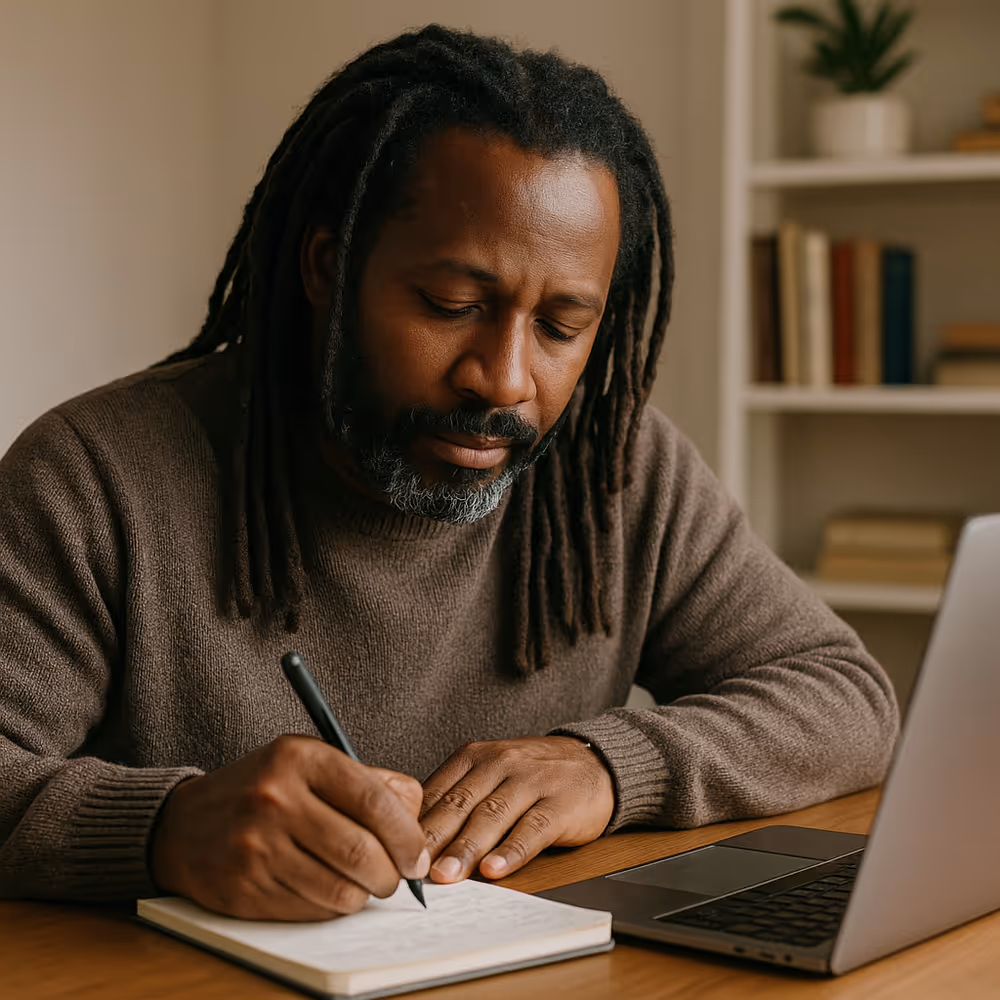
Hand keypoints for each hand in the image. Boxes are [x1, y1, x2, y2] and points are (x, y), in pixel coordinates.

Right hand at [149, 735, 429, 919]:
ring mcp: (256, 846)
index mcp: (299, 758)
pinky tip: (327, 889)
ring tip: (363, 883)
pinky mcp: (244, 888)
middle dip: (392, 874)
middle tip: (397, 876)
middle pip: (361, 852)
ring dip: (364, 895)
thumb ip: (367, 781)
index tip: (417, 854)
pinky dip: (332, 907)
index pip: (373, 800)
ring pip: (340, 890)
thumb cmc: (263, 790)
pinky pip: (312, 911)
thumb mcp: (310, 762)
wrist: (182, 824)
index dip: (407, 834)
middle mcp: (276, 799)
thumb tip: (416, 818)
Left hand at [420, 736, 614, 883]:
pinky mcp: (560, 804)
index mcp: (475, 756)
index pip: (438, 791)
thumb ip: (458, 796)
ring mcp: (531, 781)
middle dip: (433, 838)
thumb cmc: (533, 774)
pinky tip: (495, 870)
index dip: (415, 823)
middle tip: (410, 866)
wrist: (594, 761)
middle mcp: (500, 763)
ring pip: (492, 816)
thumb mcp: (491, 771)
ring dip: (466, 849)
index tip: (393, 850)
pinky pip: (532, 829)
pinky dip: (511, 851)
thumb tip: (412, 835)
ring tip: (446, 875)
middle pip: (460, 804)